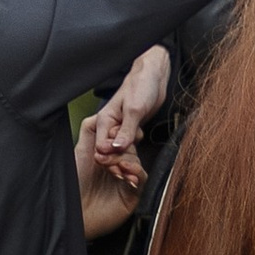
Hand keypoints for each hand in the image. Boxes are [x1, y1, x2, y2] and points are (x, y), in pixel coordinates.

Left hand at [74, 120, 142, 239]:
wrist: (74, 214)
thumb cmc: (72, 185)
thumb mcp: (80, 152)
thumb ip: (90, 131)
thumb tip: (100, 113)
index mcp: (105, 155)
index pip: (120, 137)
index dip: (117, 133)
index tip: (111, 133)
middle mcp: (117, 166)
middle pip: (129, 146)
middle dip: (118, 148)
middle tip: (103, 157)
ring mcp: (125, 179)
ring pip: (136, 160)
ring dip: (125, 159)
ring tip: (113, 167)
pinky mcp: (132, 194)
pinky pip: (142, 177)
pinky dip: (136, 171)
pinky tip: (126, 173)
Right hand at [86, 42, 171, 186]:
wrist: (153, 77)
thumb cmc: (141, 86)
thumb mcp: (134, 109)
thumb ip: (126, 130)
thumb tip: (116, 148)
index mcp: (105, 120)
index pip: (101, 146)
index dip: (110, 159)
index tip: (121, 168)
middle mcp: (110, 126)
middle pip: (108, 153)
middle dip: (117, 165)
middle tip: (130, 177)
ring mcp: (119, 129)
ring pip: (118, 153)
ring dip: (125, 163)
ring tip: (134, 176)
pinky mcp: (130, 131)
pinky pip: (128, 148)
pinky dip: (132, 157)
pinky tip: (137, 167)